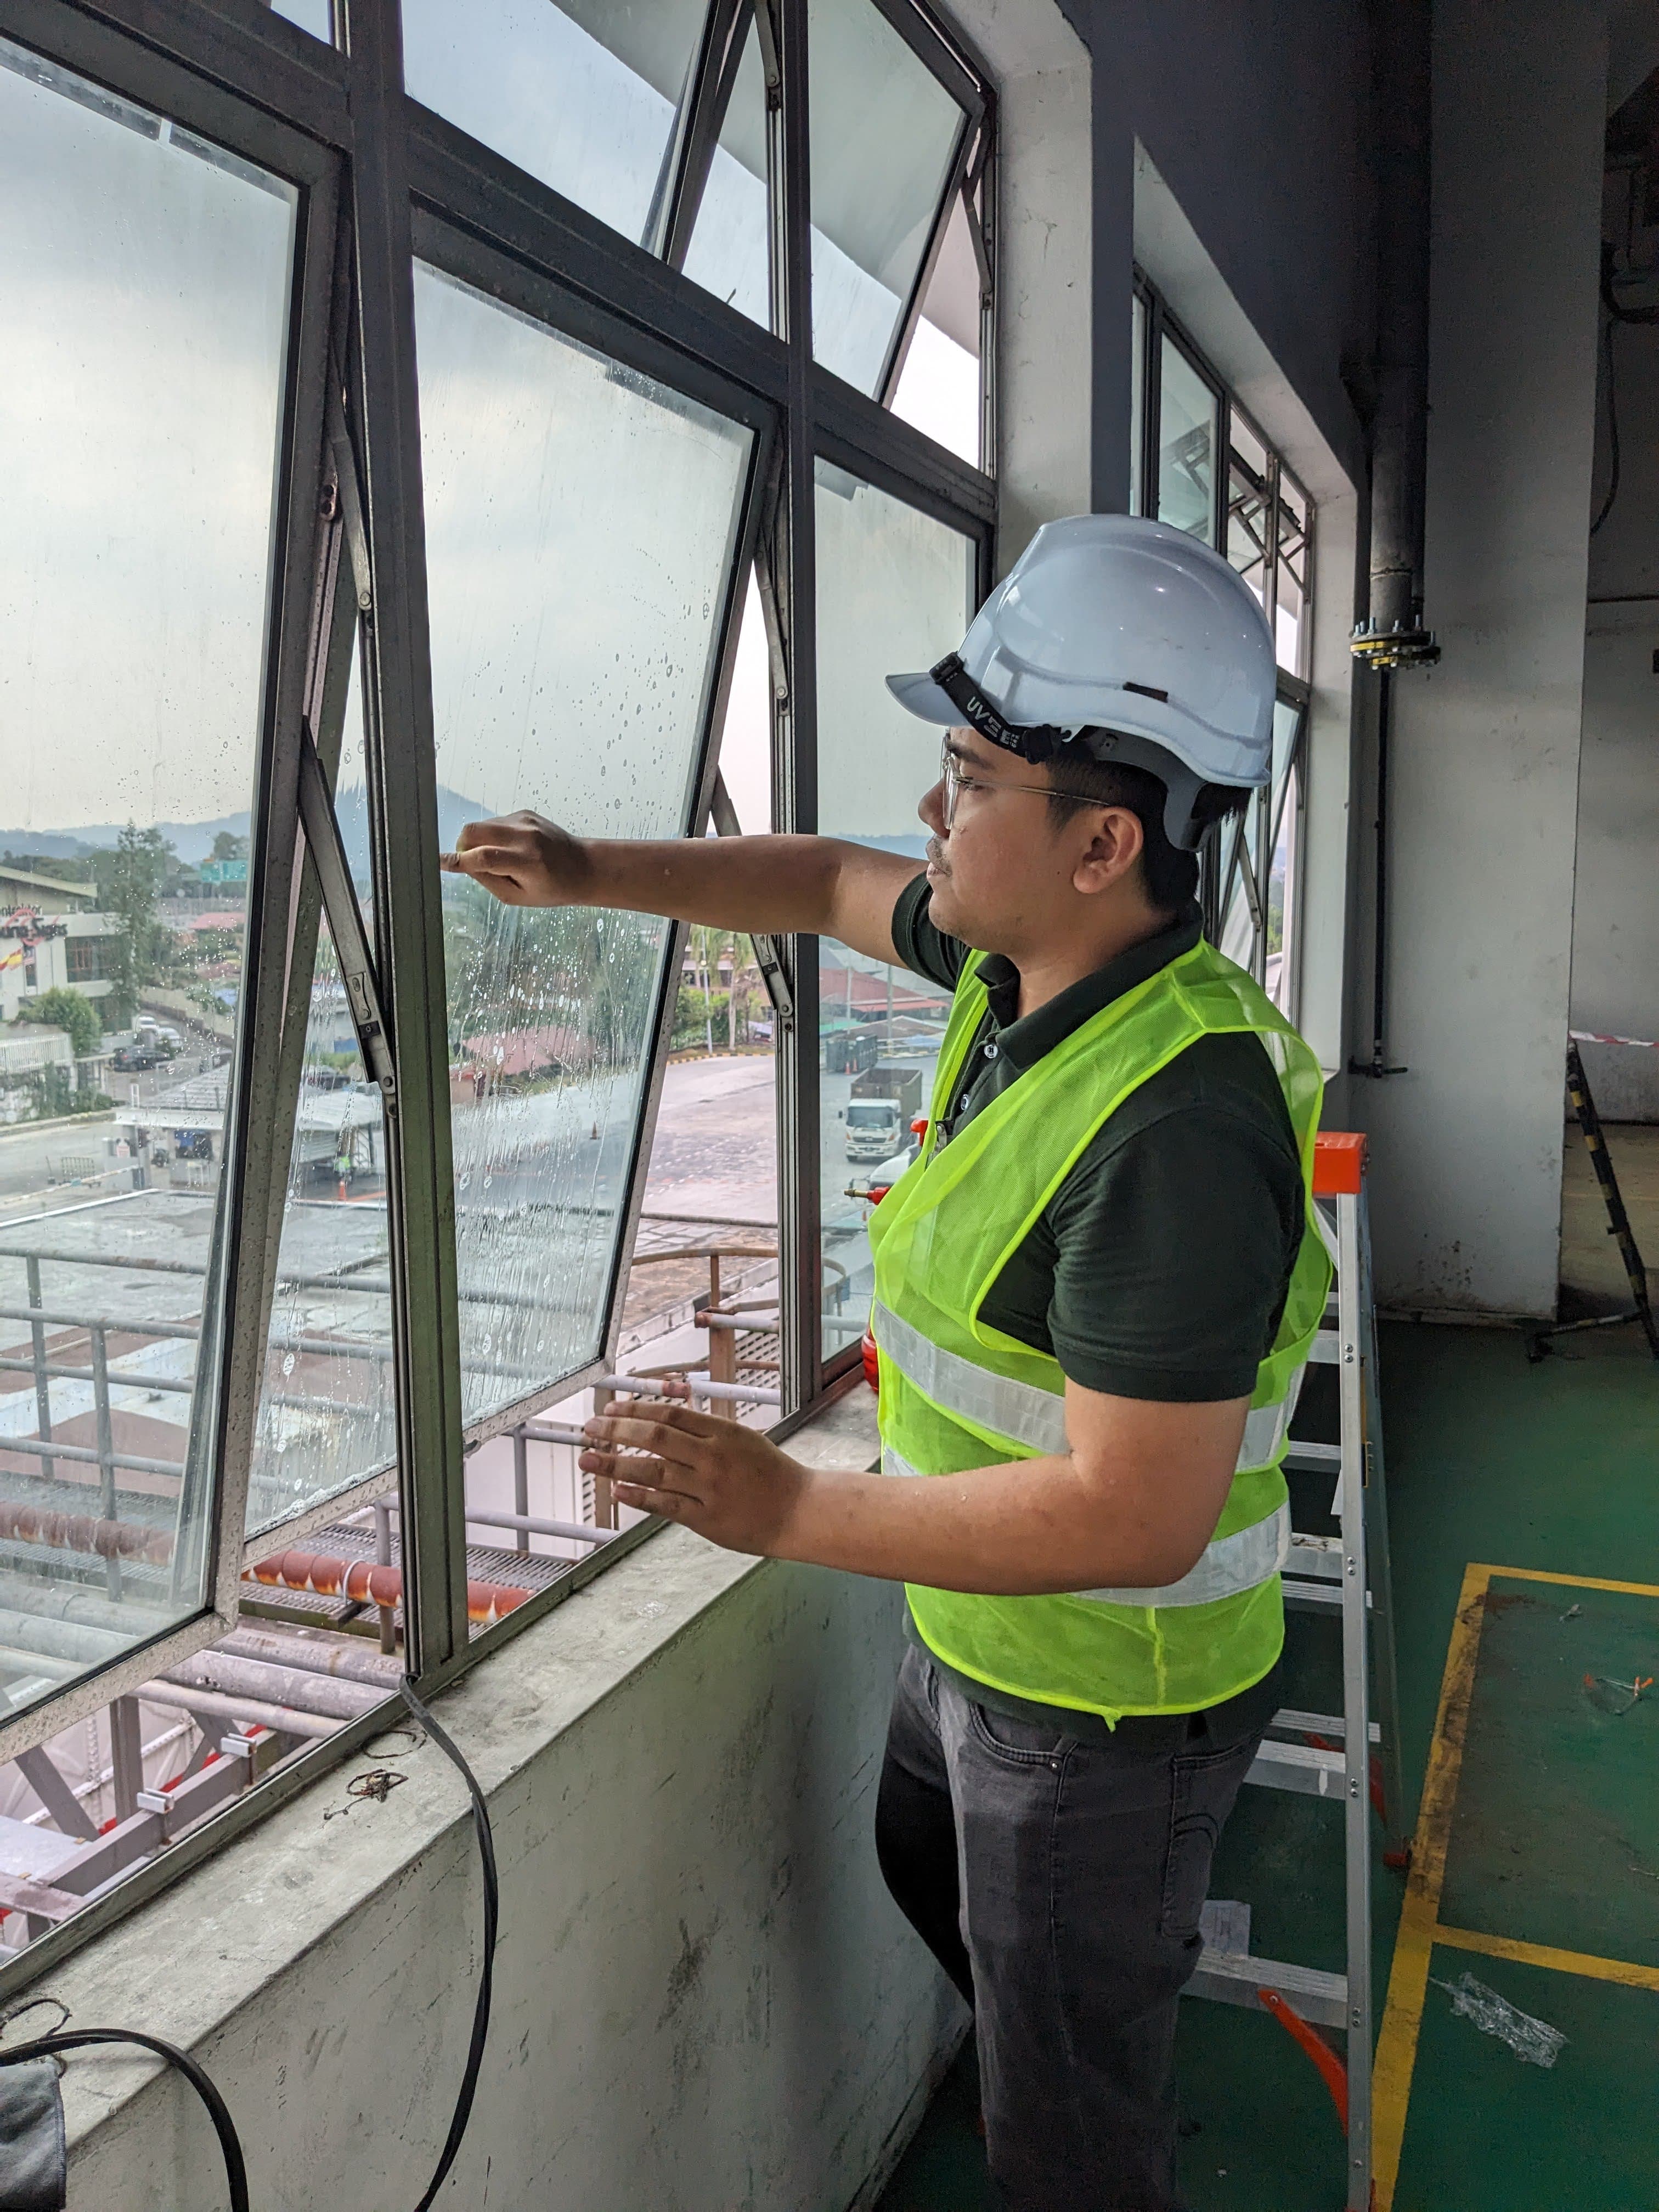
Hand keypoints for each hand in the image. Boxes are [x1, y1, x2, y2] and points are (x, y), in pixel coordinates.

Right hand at [439, 811, 590, 905]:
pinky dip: (493, 835)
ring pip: (482, 824)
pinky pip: (495, 822)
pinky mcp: (525, 812)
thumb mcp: (518, 897)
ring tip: (500, 858)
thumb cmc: (552, 889)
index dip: (458, 860)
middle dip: (463, 846)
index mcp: (526, 862)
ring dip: (479, 841)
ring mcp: (525, 820)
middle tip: (471, 862)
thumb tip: (461, 864)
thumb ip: (487, 880)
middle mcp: (525, 836)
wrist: (583, 866)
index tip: (439, 862)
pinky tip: (511, 848)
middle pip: (474, 831)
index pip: (483, 857)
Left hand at [579, 1399, 808, 1556]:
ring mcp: (708, 1488)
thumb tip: (665, 1421)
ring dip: (615, 1464)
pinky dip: (639, 1497)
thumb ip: (706, 1431)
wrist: (800, 1510)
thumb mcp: (742, 1439)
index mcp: (722, 1432)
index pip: (669, 1414)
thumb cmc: (772, 1474)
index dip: (635, 1410)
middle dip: (617, 1431)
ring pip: (653, 1471)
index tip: (610, 1410)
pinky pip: (665, 1506)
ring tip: (588, 1460)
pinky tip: (617, 1491)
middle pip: (655, 1437)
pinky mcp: (706, 1518)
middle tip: (590, 1429)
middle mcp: (713, 1457)